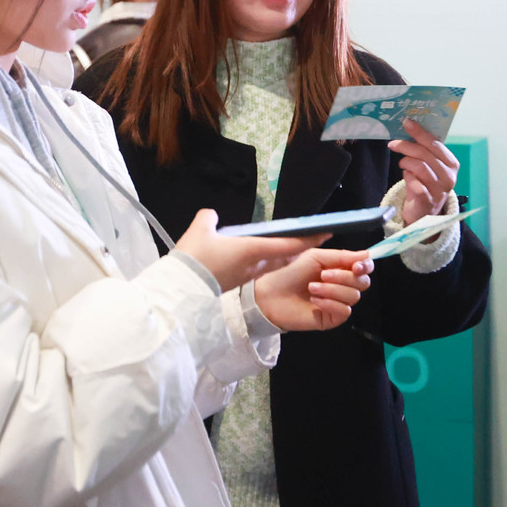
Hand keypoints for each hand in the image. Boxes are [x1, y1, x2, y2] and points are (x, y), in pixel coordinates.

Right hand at [174, 209, 325, 291]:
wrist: (182, 289)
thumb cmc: (195, 259)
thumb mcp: (200, 230)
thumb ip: (209, 219)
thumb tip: (212, 217)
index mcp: (252, 250)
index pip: (288, 245)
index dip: (308, 239)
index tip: (325, 235)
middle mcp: (254, 265)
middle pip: (284, 257)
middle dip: (298, 249)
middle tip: (309, 241)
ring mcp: (246, 276)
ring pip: (271, 264)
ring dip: (283, 257)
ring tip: (288, 248)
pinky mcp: (236, 283)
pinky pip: (258, 270)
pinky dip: (265, 262)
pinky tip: (258, 258)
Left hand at [254, 248, 372, 331]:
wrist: (271, 293)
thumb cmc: (290, 272)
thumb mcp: (316, 257)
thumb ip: (342, 256)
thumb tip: (367, 254)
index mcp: (340, 269)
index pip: (364, 268)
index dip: (365, 266)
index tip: (356, 266)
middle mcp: (342, 286)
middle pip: (363, 283)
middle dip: (345, 277)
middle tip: (323, 275)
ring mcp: (338, 303)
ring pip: (354, 297)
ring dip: (332, 290)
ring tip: (312, 288)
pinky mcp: (331, 319)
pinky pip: (344, 311)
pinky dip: (330, 303)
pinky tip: (314, 300)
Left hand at [388, 119, 457, 231]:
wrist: (423, 213)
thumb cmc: (425, 184)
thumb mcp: (428, 166)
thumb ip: (423, 150)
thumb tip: (408, 127)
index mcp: (452, 164)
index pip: (435, 143)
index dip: (419, 132)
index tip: (406, 122)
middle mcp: (449, 176)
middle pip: (425, 154)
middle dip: (406, 146)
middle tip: (393, 144)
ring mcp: (440, 190)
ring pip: (420, 167)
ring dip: (406, 162)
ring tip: (402, 164)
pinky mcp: (428, 202)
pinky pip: (415, 184)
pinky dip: (407, 177)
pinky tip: (407, 177)